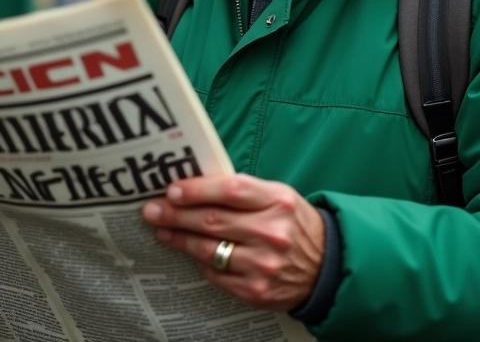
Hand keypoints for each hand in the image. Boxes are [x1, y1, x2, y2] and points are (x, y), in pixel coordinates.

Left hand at [141, 174, 324, 311]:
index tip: (172, 190)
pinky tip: (189, 252)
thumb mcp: (279, 197)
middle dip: (175, 215)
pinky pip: (216, 274)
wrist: (327, 268)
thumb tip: (194, 188)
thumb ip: (242, 192)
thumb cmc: (295, 225)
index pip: (230, 190)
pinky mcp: (256, 291)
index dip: (196, 190)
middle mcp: (272, 233)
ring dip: (179, 239)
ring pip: (208, 249)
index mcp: (278, 202)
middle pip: (212, 221)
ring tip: (162, 231)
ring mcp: (264, 265)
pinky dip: (200, 262)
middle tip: (152, 210)